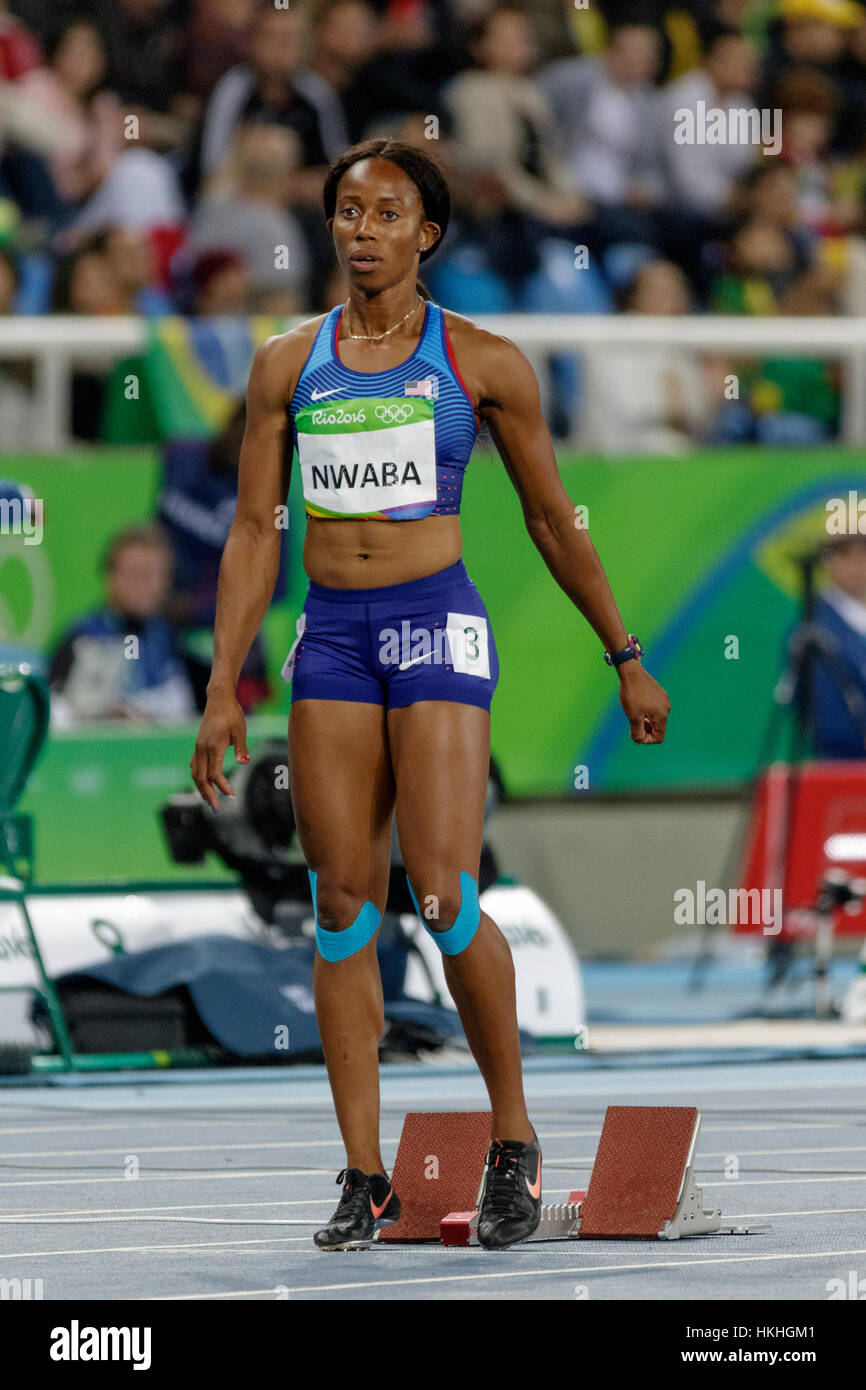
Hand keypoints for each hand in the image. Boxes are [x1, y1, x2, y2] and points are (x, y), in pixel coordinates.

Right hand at [190, 689, 248, 810]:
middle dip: (207, 794)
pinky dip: (198, 777)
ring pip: (195, 773)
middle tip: (214, 809)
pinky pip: (195, 765)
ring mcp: (198, 747)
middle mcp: (202, 749)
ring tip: (207, 800)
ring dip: (200, 788)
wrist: (219, 699)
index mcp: (213, 747)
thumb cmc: (232, 714)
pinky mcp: (198, 745)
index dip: (222, 786)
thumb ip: (241, 748)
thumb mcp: (240, 730)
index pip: (215, 774)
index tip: (232, 795)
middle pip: (201, 778)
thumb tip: (245, 763)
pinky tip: (204, 783)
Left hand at [618, 664, 670, 744]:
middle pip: (658, 728)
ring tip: (633, 714)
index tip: (635, 733)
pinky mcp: (660, 693)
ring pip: (656, 718)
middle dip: (646, 730)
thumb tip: (639, 741)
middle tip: (632, 725)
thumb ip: (637, 732)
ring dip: (645, 721)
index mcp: (661, 716)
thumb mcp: (633, 717)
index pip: (659, 738)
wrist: (632, 673)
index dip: (647, 740)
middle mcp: (666, 709)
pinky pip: (655, 708)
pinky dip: (647, 711)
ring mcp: (664, 700)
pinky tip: (637, 704)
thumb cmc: (632, 695)